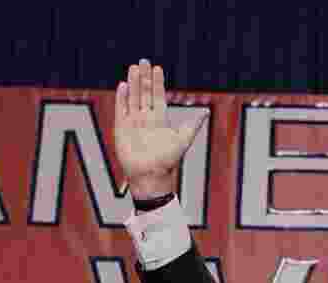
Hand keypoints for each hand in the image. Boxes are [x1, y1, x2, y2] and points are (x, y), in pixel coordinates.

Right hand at [114, 59, 206, 198]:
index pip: (158, 96)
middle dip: (144, 77)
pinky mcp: (122, 128)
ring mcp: (133, 122)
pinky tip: (123, 85)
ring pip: (133, 98)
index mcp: (160, 119)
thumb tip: (206, 112)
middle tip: (143, 61)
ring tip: (134, 68)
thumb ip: (193, 125)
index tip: (157, 68)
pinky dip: (122, 98)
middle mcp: (146, 118)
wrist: (151, 176)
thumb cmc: (168, 161)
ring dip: (133, 83)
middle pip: (144, 93)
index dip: (158, 82)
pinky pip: (121, 110)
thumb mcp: (183, 140)